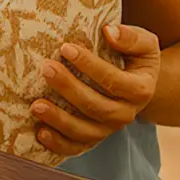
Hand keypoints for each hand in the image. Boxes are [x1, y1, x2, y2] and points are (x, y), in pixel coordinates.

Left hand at [34, 22, 162, 156]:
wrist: (137, 84)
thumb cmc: (134, 57)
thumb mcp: (144, 43)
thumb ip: (132, 37)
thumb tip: (109, 31)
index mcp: (141, 90)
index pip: (113, 81)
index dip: (89, 65)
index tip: (65, 47)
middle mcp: (126, 114)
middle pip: (96, 107)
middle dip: (68, 88)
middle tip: (46, 68)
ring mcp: (108, 130)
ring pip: (84, 131)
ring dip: (59, 120)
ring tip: (35, 105)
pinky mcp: (92, 139)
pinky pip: (76, 148)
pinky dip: (58, 144)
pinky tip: (40, 132)